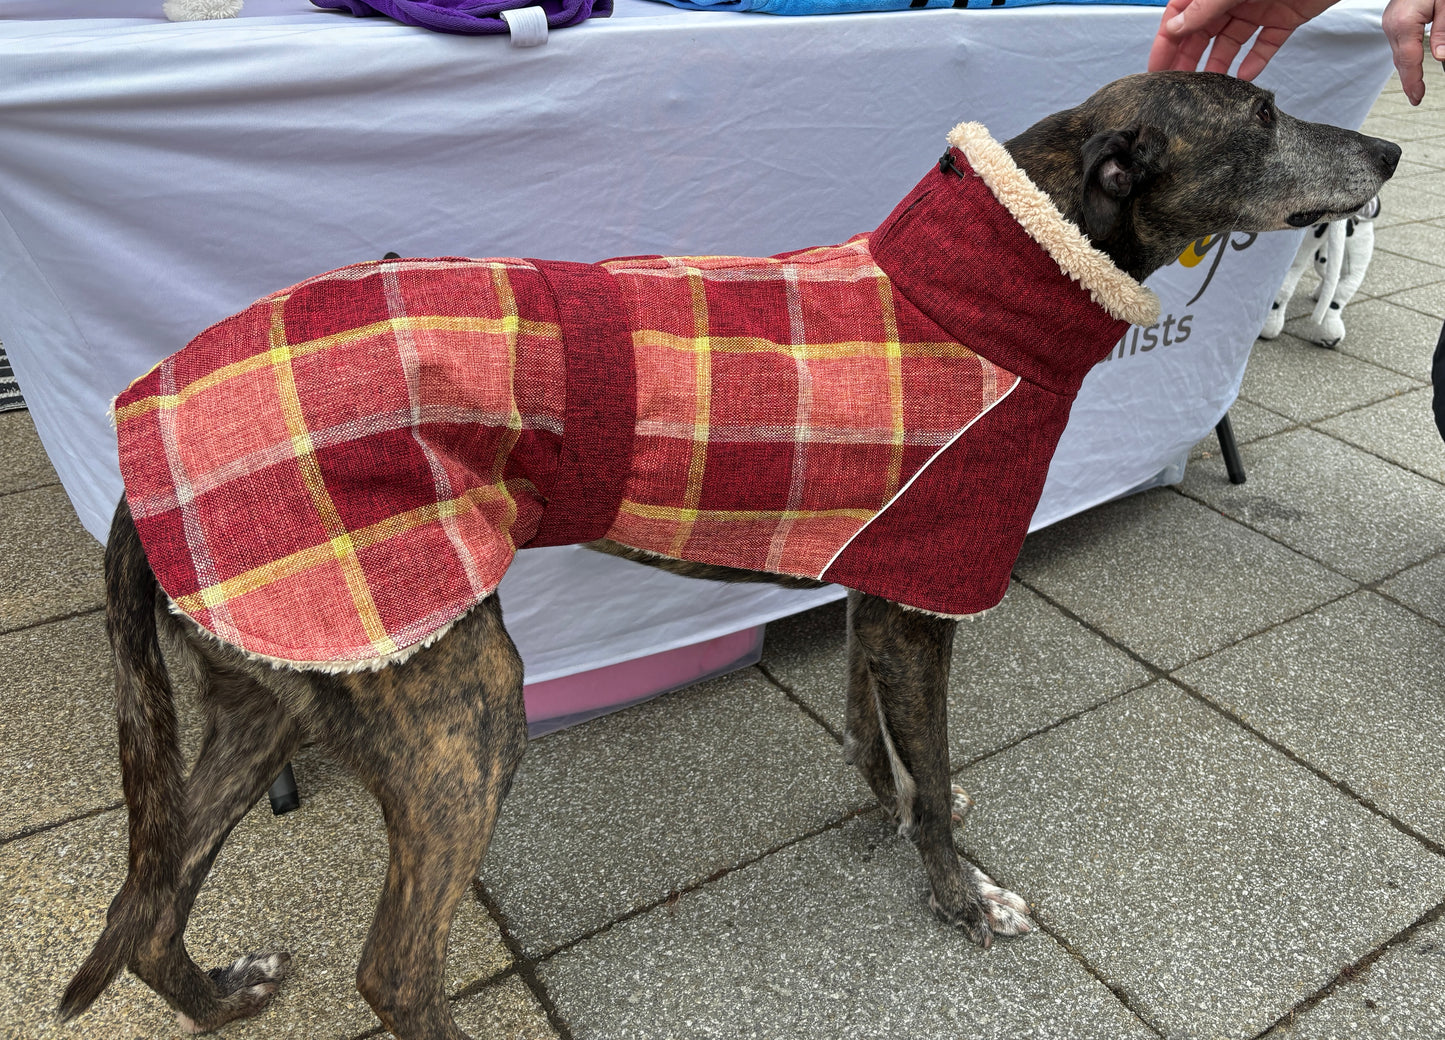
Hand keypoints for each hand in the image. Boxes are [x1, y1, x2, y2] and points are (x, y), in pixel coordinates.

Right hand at [1148, 0, 1339, 81]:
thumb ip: (1205, 6)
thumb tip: (1175, 26)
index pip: (1180, 14)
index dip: (1166, 43)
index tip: (1156, 70)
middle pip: (1203, 32)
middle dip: (1188, 60)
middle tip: (1175, 90)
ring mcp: (1258, 6)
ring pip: (1231, 41)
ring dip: (1218, 65)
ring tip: (1207, 92)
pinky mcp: (1286, 16)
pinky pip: (1266, 42)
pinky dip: (1256, 60)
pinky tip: (1244, 77)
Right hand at [1382, 0, 1444, 103]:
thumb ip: (1443, 31)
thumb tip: (1441, 56)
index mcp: (1403, 22)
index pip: (1408, 60)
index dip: (1413, 82)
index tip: (1417, 97)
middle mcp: (1392, 23)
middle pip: (1400, 59)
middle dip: (1409, 80)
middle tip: (1416, 97)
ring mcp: (1390, 21)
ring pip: (1398, 52)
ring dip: (1407, 68)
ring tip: (1415, 85)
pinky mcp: (1393, 18)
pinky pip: (1398, 42)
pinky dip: (1405, 55)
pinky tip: (1412, 63)